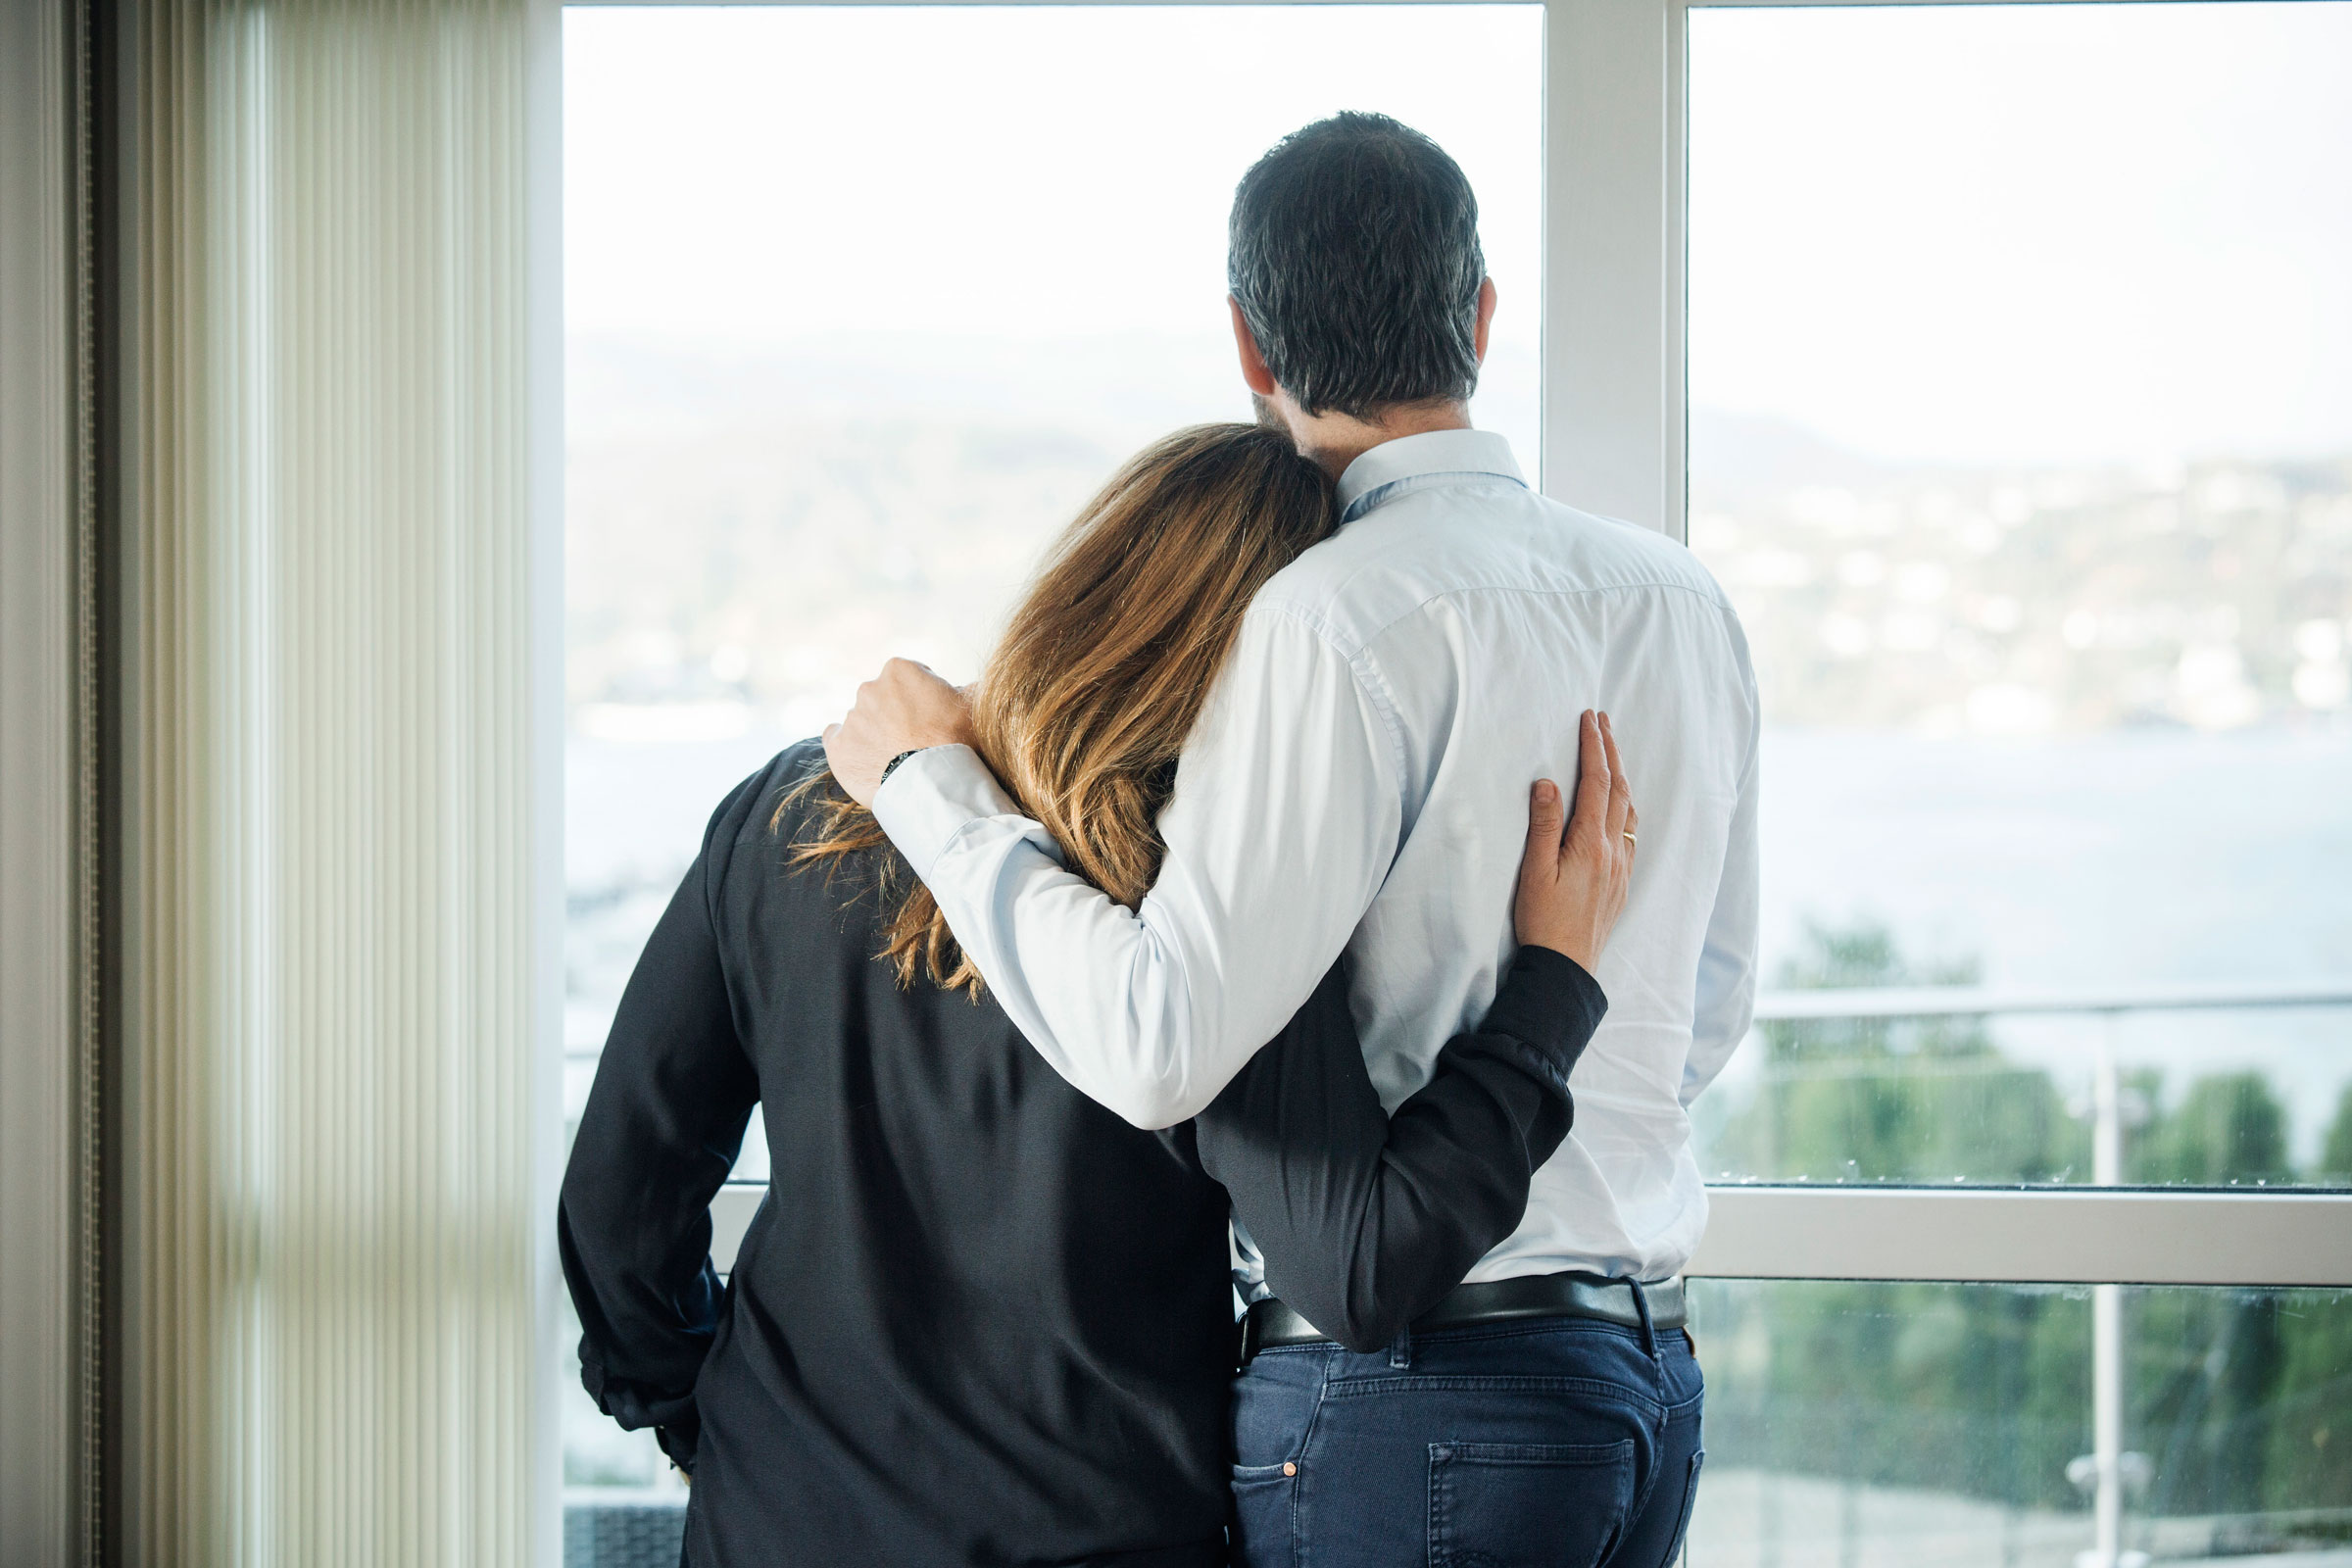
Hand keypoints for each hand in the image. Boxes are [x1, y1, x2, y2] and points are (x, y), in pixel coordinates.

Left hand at [823, 658, 977, 806]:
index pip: (911, 677)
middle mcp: (869, 688)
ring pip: (863, 721)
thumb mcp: (974, 706)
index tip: (934, 717)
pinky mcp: (837, 748)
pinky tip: (865, 759)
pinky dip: (848, 746)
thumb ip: (969, 688)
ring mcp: (851, 719)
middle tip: (917, 741)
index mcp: (899, 670)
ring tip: (898, 759)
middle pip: (884, 698)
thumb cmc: (958, 743)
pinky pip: (836, 739)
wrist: (933, 786)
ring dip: (876, 734)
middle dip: (897, 714)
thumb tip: (969, 687)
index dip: (925, 697)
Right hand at [1512, 710, 1636, 972]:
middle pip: (1619, 790)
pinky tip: (1620, 808)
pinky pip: (1631, 833)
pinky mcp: (1621, 882)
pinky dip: (1626, 807)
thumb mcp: (1534, 870)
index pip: (1596, 783)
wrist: (1567, 966)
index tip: (1589, 719)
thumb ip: (1544, 824)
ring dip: (1622, 777)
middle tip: (1603, 722)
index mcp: (1591, 843)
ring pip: (1630, 810)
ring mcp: (1621, 867)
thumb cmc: (1543, 921)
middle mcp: (1613, 851)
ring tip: (1612, 756)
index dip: (1594, 747)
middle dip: (1612, 752)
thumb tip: (1549, 781)